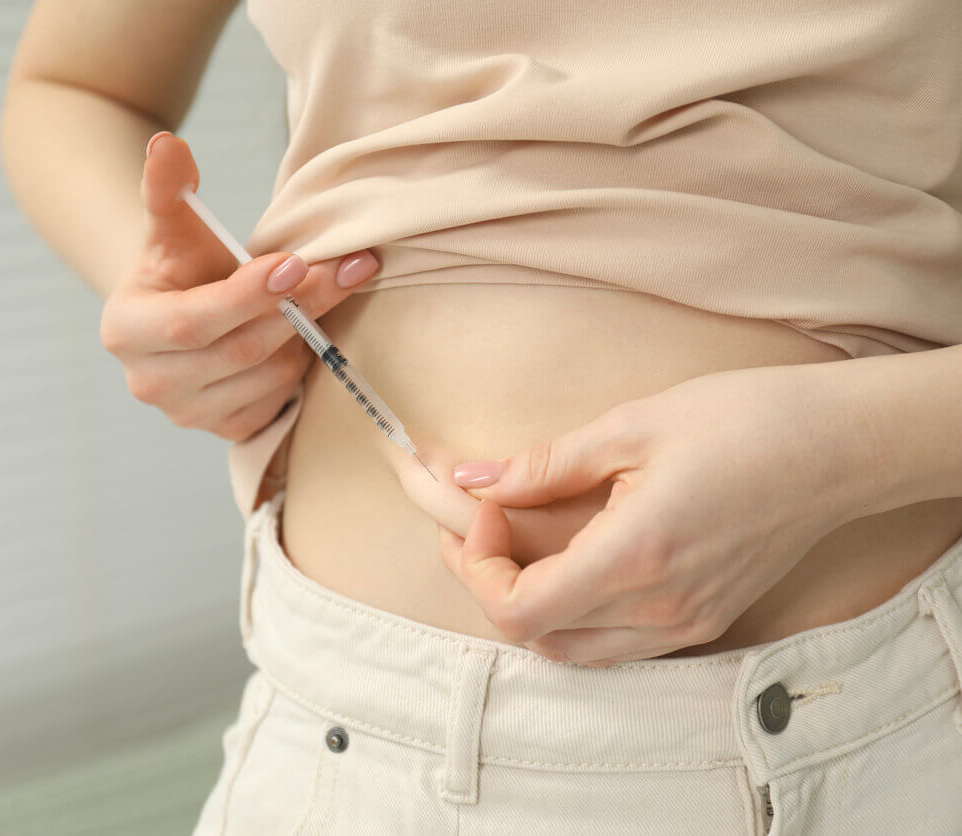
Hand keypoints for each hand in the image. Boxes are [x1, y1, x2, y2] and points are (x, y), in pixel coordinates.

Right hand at [99, 131, 380, 440]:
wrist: (182, 316)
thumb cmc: (182, 266)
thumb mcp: (174, 227)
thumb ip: (169, 188)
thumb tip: (166, 144)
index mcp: (127, 330)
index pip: (192, 321)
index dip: (247, 295)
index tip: (295, 263)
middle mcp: (150, 383)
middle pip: (240, 350)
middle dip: (299, 308)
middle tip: (348, 268)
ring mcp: (187, 415)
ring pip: (268, 378)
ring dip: (303, 338)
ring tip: (313, 298)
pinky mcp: (225, 431)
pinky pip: (278, 402)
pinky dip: (298, 369)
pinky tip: (299, 337)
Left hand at [425, 364, 861, 664]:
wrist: (837, 448)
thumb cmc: (741, 421)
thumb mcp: (631, 426)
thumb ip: (543, 465)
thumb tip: (472, 480)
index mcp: (636, 557)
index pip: (519, 610)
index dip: (478, 569)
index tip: (487, 512)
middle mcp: (660, 609)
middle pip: (536, 636)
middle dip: (489, 584)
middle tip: (483, 526)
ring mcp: (686, 625)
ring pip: (572, 650)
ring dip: (529, 607)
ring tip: (515, 546)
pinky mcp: (703, 623)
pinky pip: (613, 645)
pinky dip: (573, 617)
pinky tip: (569, 565)